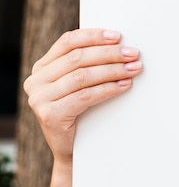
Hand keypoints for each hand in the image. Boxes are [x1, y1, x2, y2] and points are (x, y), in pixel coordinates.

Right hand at [23, 29, 142, 165]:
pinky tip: (124, 85)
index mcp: (42, 67)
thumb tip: (119, 44)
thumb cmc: (82, 113)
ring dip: (113, 70)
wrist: (74, 151)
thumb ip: (87, 64)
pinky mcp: (50, 115)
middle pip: (77, 58)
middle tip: (133, 53)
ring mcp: (39, 98)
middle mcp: (36, 81)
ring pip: (82, 76)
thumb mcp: (79, 84)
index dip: (94, 36)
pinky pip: (85, 96)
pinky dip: (108, 89)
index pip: (68, 42)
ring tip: (134, 68)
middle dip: (109, 53)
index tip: (118, 36)